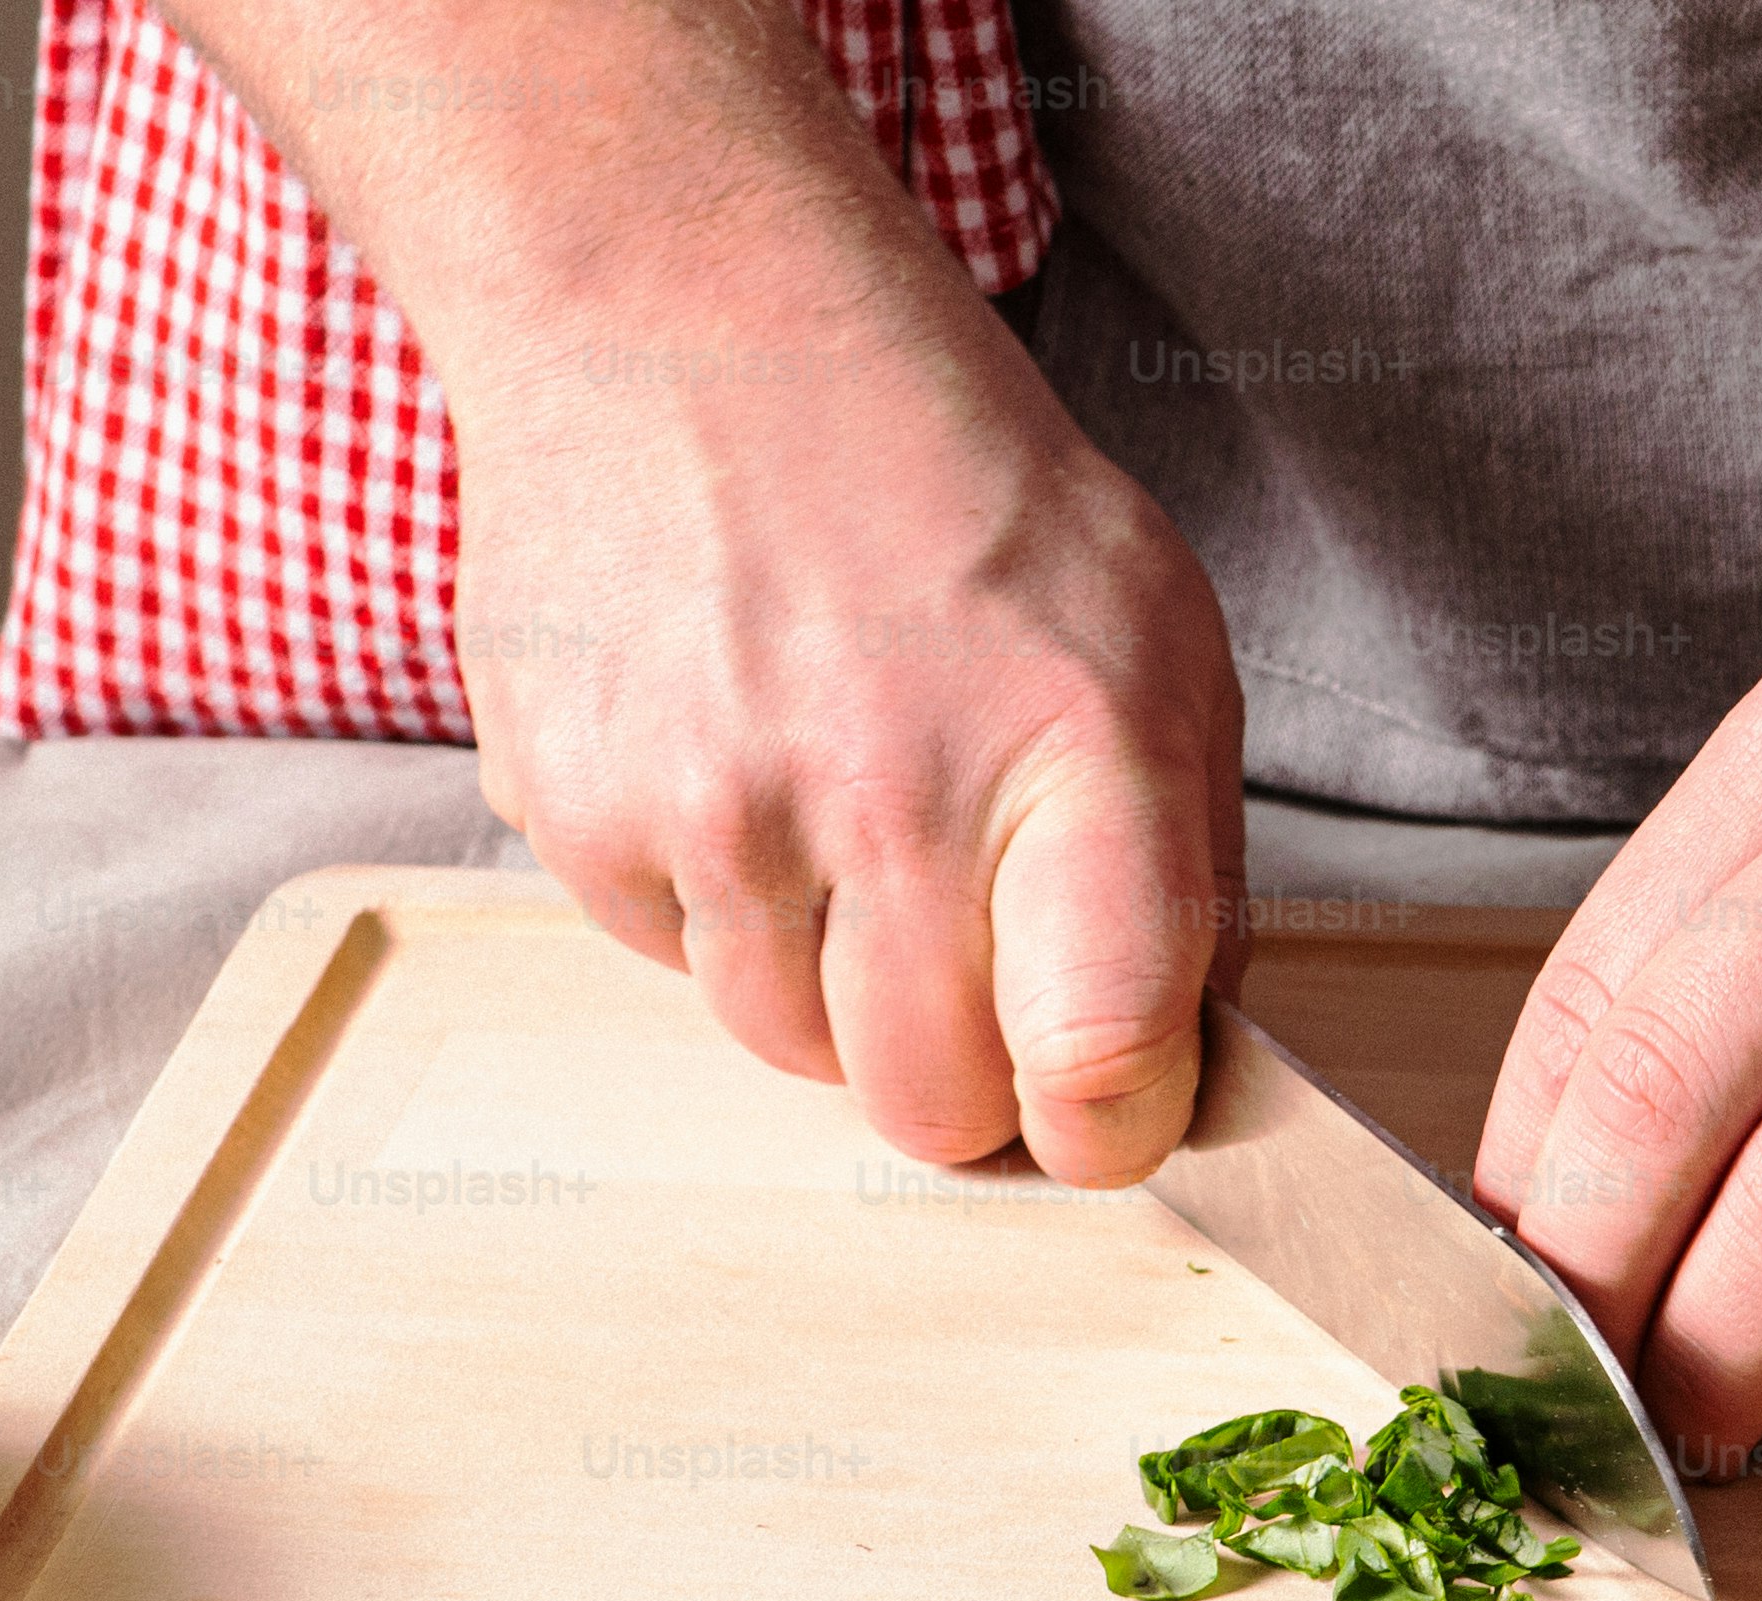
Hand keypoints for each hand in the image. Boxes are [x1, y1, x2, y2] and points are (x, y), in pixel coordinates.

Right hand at [447, 248, 1243, 1181]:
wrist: (691, 315)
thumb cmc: (949, 484)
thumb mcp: (1153, 634)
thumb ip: (1184, 869)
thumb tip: (1181, 1063)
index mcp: (1075, 747)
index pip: (1101, 1058)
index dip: (1114, 1124)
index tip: (1108, 1104)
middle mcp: (887, 790)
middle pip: (931, 1109)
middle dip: (965, 1067)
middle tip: (968, 948)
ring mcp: (714, 808)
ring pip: (792, 1052)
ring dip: (829, 984)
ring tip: (842, 810)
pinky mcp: (577, 812)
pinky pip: (672, 964)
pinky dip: (715, 906)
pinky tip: (740, 760)